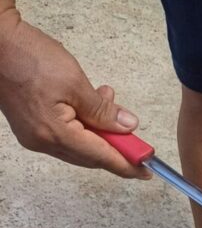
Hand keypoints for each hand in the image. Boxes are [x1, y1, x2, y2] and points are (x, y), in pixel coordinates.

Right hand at [0, 9, 148, 177]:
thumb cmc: (29, 56)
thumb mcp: (75, 83)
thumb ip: (103, 111)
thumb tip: (127, 127)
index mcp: (54, 134)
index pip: (100, 157)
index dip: (126, 164)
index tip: (146, 171)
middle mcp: (42, 142)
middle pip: (90, 156)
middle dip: (115, 146)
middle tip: (135, 137)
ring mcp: (33, 136)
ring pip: (79, 146)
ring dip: (99, 131)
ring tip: (109, 101)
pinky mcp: (30, 127)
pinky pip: (66, 136)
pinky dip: (84, 125)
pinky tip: (90, 104)